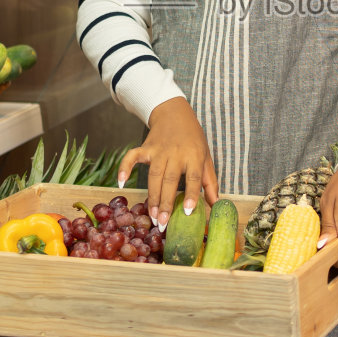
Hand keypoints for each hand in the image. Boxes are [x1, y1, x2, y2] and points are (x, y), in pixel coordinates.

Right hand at [119, 98, 217, 227]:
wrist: (174, 113)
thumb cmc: (193, 139)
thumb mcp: (206, 158)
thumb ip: (210, 182)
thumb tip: (216, 205)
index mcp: (194, 156)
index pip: (193, 177)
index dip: (191, 194)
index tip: (186, 212)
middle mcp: (176, 153)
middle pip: (169, 180)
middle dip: (165, 203)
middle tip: (162, 223)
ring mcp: (159, 150)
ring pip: (153, 175)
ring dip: (152, 196)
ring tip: (151, 216)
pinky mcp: (145, 147)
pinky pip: (132, 157)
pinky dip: (125, 167)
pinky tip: (121, 182)